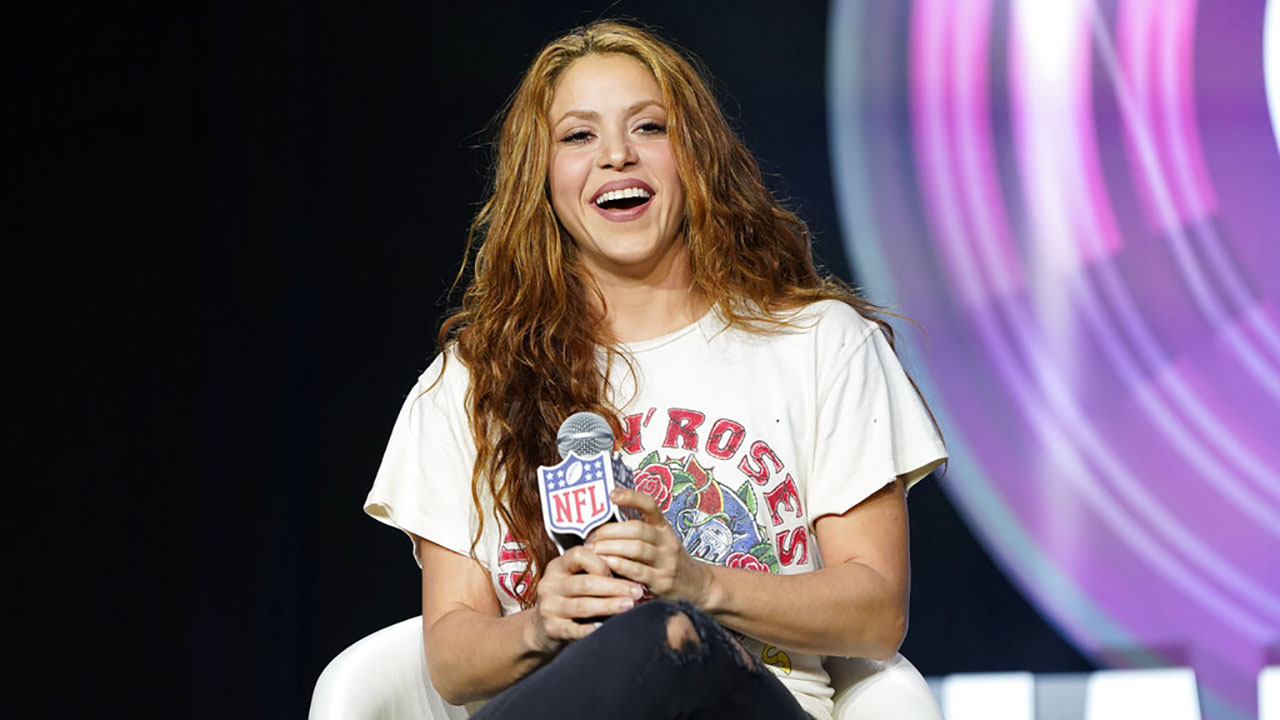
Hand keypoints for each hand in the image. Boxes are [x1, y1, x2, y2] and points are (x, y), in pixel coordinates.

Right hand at [529, 545, 644, 650]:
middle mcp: (550, 585)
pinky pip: (572, 629)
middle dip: (615, 587)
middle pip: (585, 583)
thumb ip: (595, 572)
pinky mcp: (551, 628)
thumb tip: (630, 570)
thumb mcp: (575, 578)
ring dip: (609, 606)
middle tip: (637, 591)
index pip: (579, 555)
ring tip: (629, 606)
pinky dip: (588, 630)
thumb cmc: (570, 598)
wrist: (543, 628)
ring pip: (582, 606)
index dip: (602, 563)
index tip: (620, 571)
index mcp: (558, 566)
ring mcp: (549, 607)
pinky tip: (603, 628)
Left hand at [586, 487, 712, 604]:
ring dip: (611, 547)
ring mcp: (666, 561)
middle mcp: (667, 541)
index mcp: (664, 527)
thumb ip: (637, 532)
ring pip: (637, 549)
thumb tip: (602, 522)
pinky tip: (606, 565)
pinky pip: (638, 571)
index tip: (612, 494)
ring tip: (594, 550)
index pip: (650, 505)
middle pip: (637, 529)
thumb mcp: (659, 542)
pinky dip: (620, 566)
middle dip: (610, 531)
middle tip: (591, 536)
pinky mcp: (662, 581)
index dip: (631, 497)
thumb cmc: (667, 561)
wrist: (696, 586)